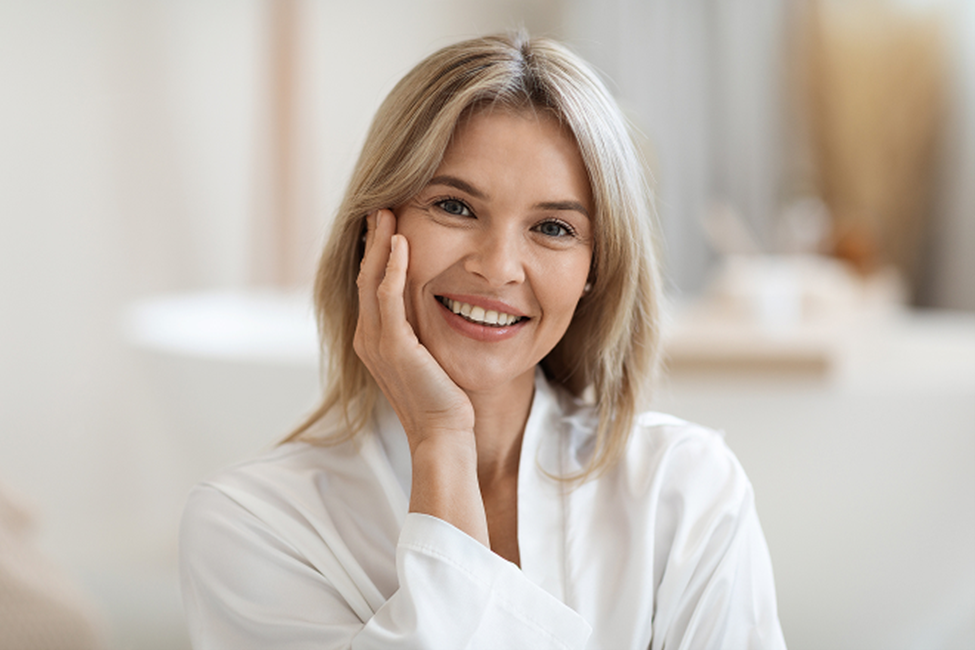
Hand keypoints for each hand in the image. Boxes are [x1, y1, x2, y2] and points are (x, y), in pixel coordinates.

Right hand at [353, 209, 475, 450]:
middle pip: (363, 276)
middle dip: (372, 241)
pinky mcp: (395, 347)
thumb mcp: (428, 356)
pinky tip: (401, 243)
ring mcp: (376, 343)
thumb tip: (433, 304)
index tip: (386, 225)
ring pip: (371, 281)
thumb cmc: (443, 398)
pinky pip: (388, 298)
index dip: (374, 253)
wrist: (443, 433)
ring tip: (387, 213)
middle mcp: (367, 338)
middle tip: (381, 207)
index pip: (369, 286)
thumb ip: (421, 330)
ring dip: (379, 244)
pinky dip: (393, 268)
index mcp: (372, 340)